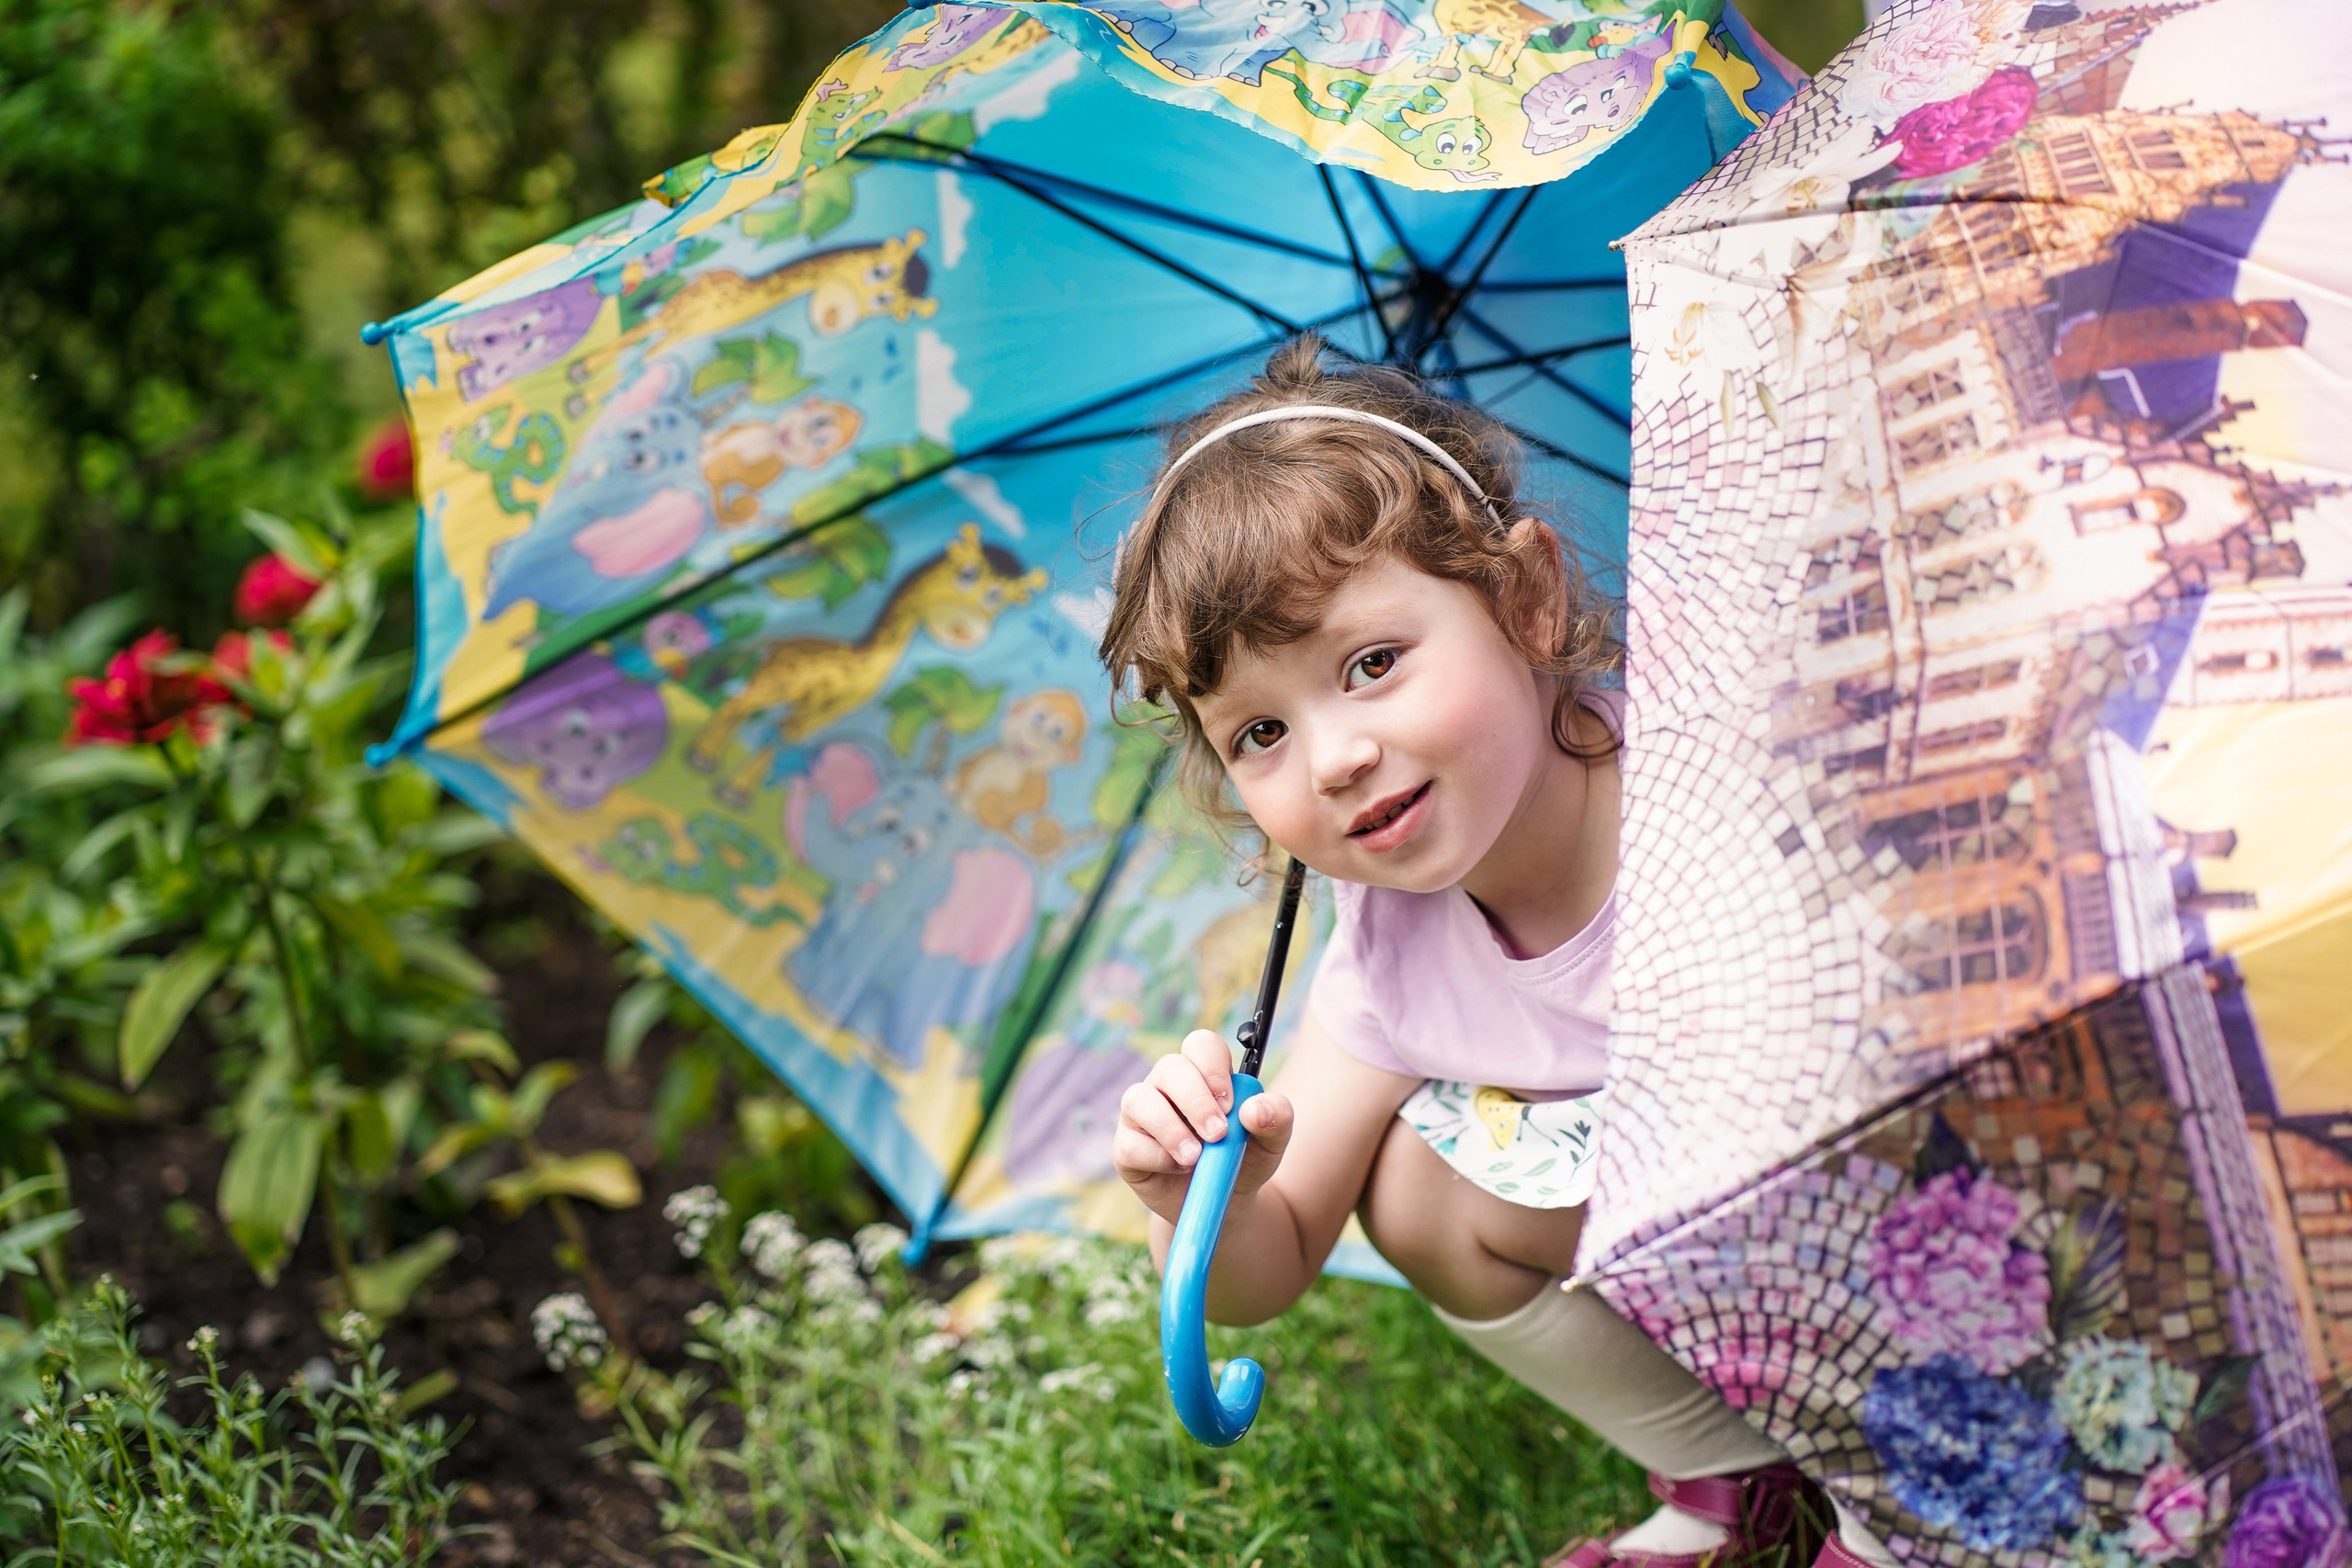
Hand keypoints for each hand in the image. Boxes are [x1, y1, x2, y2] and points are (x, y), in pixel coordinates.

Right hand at [1113, 1028, 1293, 1226]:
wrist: (1225, 1204)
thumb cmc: (1244, 1160)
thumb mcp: (1272, 1142)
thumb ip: (1276, 1118)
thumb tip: (1254, 1109)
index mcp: (1204, 1073)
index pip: (1201, 1045)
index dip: (1213, 1068)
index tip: (1230, 1104)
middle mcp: (1168, 1086)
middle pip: (1170, 1067)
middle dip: (1195, 1101)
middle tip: (1217, 1134)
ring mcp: (1143, 1114)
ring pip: (1138, 1099)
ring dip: (1171, 1129)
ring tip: (1196, 1157)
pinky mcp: (1127, 1147)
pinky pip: (1130, 1144)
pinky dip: (1158, 1158)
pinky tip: (1178, 1169)